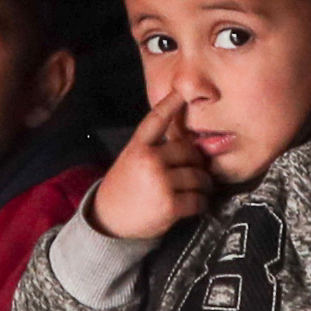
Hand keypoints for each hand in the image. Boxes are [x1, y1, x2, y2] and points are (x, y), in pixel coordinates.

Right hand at [88, 98, 220, 247]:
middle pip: (190, 151)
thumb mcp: (131, 160)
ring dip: (203, 185)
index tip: (182, 90)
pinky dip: (200, 203)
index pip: (156, 119)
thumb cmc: (124, 189)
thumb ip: (154, 149)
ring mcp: (160, 182)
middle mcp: (149, 160)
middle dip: (198, 163)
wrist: (108, 220)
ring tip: (198, 190)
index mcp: (138, 147)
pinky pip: (198, 200)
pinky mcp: (170, 204)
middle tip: (197, 172)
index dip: (171, 102)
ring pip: (199, 176)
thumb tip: (189, 144)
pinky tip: (194, 205)